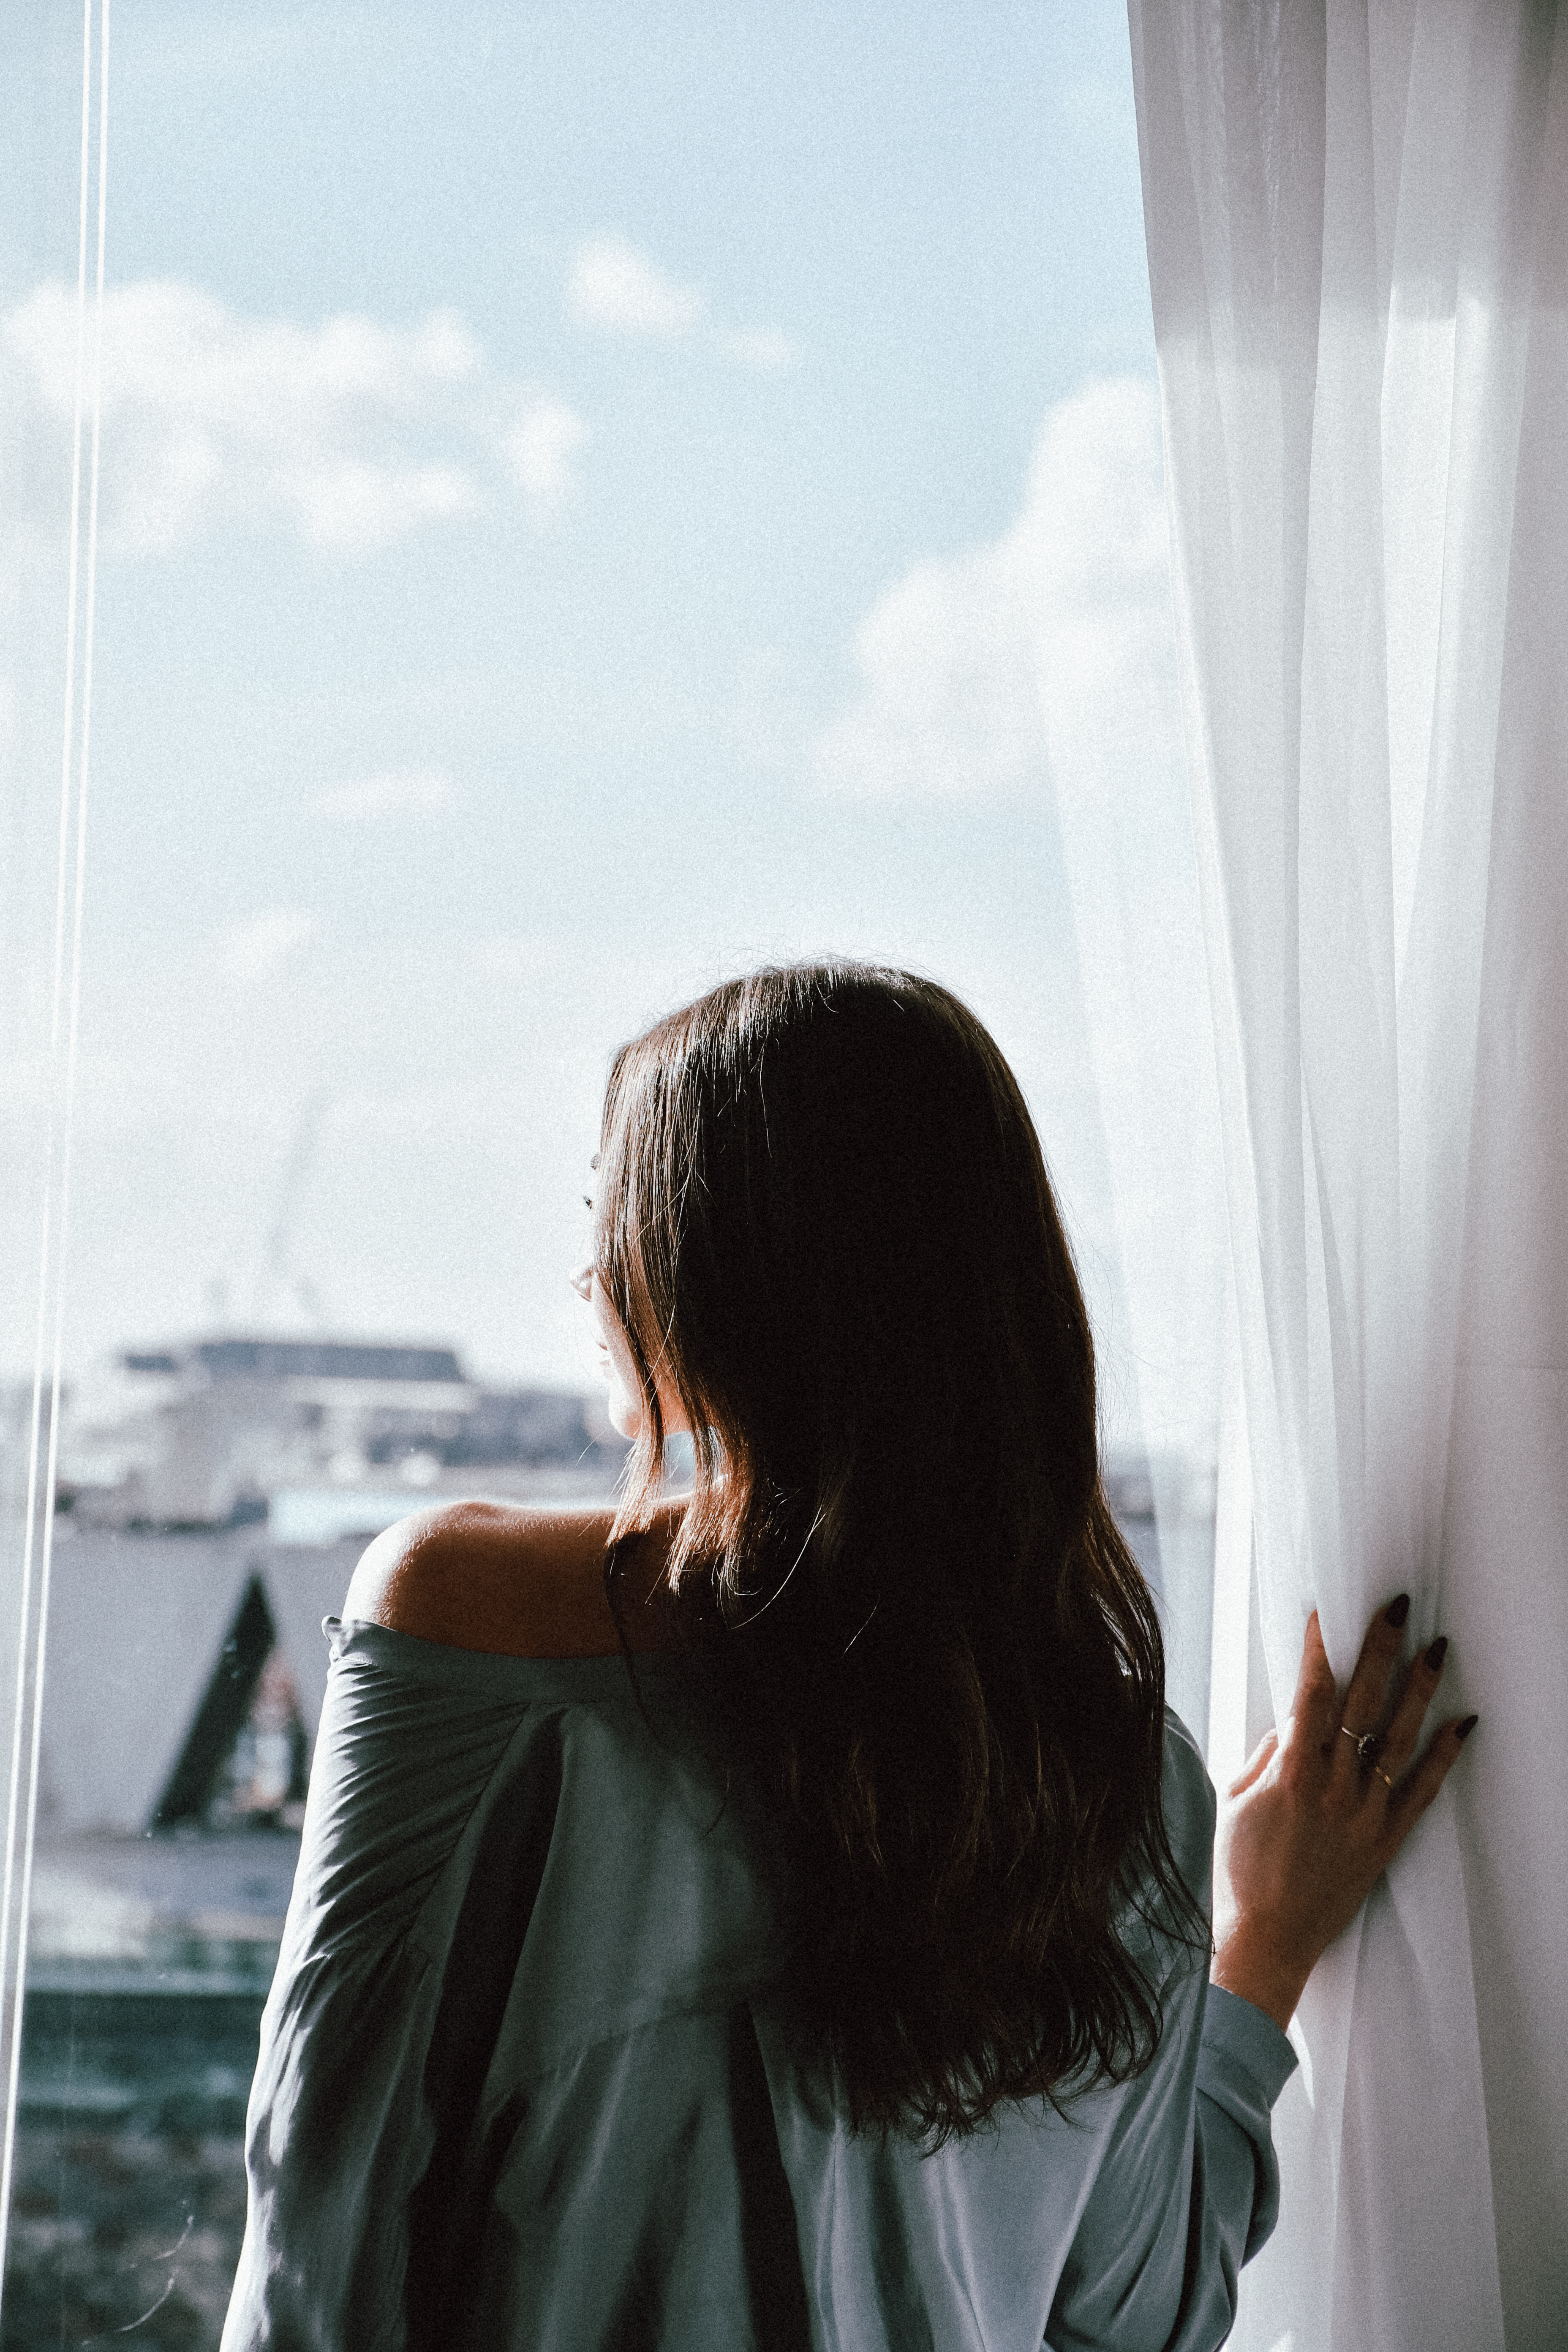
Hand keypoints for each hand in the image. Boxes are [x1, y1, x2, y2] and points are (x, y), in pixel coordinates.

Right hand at [1209, 1599, 1476, 2029]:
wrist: (1265, 1940)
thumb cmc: (1237, 1871)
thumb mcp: (1232, 1801)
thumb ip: (1263, 1757)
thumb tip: (1289, 1723)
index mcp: (1289, 1775)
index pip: (1310, 1696)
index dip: (1318, 1650)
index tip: (1326, 1613)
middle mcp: (1333, 1789)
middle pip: (1362, 1704)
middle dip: (1379, 1650)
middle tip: (1397, 1607)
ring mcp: (1364, 1815)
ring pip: (1399, 1739)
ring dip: (1419, 1690)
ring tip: (1436, 1648)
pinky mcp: (1384, 1842)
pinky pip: (1422, 1793)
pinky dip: (1444, 1756)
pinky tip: (1462, 1724)